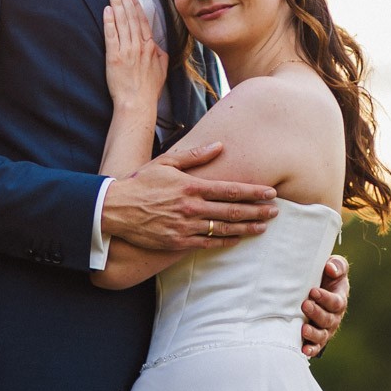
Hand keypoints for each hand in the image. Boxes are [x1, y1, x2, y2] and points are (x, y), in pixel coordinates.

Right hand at [101, 143, 278, 252]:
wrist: (114, 210)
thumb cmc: (140, 183)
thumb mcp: (166, 162)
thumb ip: (195, 156)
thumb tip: (220, 145)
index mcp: (191, 186)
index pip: (231, 190)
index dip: (254, 192)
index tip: (271, 193)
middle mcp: (191, 208)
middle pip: (233, 211)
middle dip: (257, 211)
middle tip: (276, 211)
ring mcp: (185, 227)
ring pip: (223, 229)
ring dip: (246, 228)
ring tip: (263, 227)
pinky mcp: (177, 243)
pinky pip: (207, 244)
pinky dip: (225, 241)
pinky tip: (237, 238)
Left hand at [104, 0, 166, 112]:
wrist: (137, 103)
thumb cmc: (149, 89)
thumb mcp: (162, 68)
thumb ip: (159, 53)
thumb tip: (155, 45)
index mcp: (150, 46)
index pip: (142, 21)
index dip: (135, 5)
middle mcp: (139, 45)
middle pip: (131, 17)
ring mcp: (127, 50)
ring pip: (122, 22)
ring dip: (116, 5)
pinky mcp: (114, 57)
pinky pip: (111, 35)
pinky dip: (109, 21)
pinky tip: (106, 10)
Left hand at [301, 253, 348, 358]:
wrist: (312, 289)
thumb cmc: (324, 276)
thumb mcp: (333, 267)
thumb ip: (337, 265)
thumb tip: (330, 269)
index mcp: (339, 299)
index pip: (336, 302)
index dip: (326, 298)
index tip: (313, 291)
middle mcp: (334, 316)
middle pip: (328, 319)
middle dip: (317, 313)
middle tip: (305, 305)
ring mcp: (325, 329)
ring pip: (322, 334)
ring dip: (313, 333)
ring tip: (304, 329)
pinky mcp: (316, 338)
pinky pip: (315, 346)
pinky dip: (311, 349)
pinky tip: (304, 350)